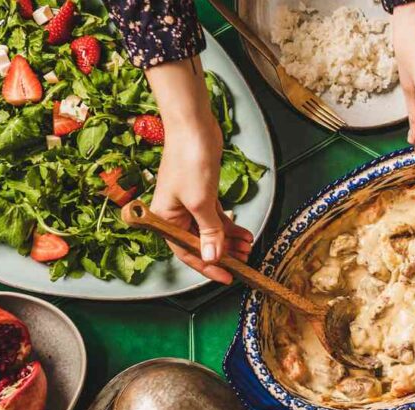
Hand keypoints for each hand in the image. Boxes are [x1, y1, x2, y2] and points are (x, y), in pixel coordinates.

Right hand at [144, 57, 253, 283]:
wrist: (194, 127)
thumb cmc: (189, 161)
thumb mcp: (201, 202)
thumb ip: (209, 232)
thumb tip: (213, 258)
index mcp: (165, 219)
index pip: (186, 252)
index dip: (208, 267)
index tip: (228, 277)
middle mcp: (175, 214)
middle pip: (200, 243)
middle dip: (223, 253)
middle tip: (245, 262)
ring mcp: (190, 204)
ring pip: (210, 231)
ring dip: (230, 241)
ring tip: (249, 249)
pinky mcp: (203, 194)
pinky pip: (216, 217)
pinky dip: (230, 226)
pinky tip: (245, 234)